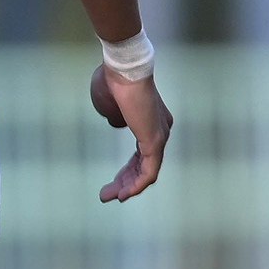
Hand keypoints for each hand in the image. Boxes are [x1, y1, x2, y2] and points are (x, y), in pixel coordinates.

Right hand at [91, 62, 170, 203]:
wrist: (124, 70)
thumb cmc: (113, 82)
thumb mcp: (109, 105)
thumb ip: (115, 117)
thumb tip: (117, 123)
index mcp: (151, 122)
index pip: (141, 154)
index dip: (127, 170)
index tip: (113, 182)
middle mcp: (160, 131)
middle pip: (144, 166)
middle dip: (125, 182)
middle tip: (108, 194)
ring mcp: (160, 137)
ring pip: (147, 172)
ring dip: (129, 187)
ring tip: (111, 197)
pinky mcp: (155, 141)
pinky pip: (149, 171)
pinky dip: (137, 185)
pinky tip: (125, 194)